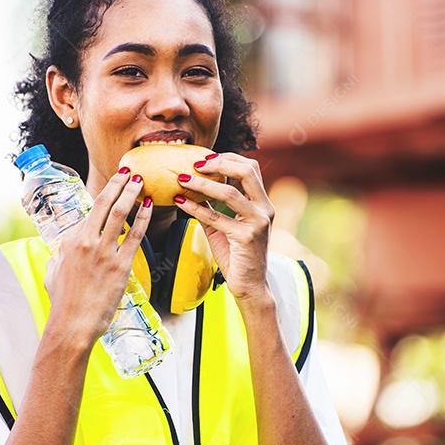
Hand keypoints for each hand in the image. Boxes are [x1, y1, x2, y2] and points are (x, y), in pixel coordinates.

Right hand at [43, 169, 151, 343]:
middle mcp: (86, 242)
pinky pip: (136, 236)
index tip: (114, 185)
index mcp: (70, 241)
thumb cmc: (63, 303)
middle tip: (129, 171)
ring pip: (120, 213)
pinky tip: (149, 206)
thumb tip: (64, 249)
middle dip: (118, 183)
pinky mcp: (120, 266)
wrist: (72, 325)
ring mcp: (104, 253)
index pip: (89, 212)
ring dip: (131, 193)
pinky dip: (143, 218)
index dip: (105, 195)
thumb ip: (61, 255)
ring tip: (141, 181)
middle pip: (104, 203)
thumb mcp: (53, 272)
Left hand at [173, 153, 275, 306]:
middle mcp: (265, 209)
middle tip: (195, 163)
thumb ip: (213, 206)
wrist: (249, 286)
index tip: (205, 158)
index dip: (228, 158)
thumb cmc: (236, 255)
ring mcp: (258, 222)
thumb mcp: (225, 226)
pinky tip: (180, 202)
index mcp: (263, 202)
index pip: (251, 168)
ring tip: (181, 179)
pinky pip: (216, 217)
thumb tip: (191, 187)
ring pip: (230, 192)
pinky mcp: (246, 237)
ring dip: (202, 183)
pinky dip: (195, 207)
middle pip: (246, 171)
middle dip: (219, 163)